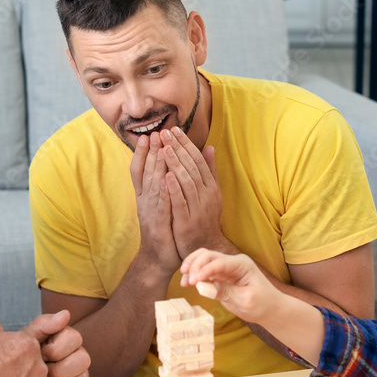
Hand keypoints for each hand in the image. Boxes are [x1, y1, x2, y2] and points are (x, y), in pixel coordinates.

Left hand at [23, 310, 90, 376]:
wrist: (16, 376)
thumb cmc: (23, 353)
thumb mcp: (28, 336)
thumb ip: (44, 324)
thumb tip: (65, 314)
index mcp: (69, 337)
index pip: (74, 339)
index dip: (54, 350)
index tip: (40, 353)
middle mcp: (79, 353)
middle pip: (83, 360)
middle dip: (57, 370)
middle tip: (41, 371)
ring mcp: (81, 372)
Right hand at [130, 132, 180, 274]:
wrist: (159, 259)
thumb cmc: (164, 230)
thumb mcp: (163, 206)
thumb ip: (163, 186)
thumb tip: (166, 166)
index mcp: (146, 197)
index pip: (142, 170)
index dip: (143, 153)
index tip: (148, 135)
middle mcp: (145, 203)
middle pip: (146, 174)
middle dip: (150, 153)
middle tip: (153, 134)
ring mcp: (151, 214)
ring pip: (152, 187)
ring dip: (156, 168)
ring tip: (160, 150)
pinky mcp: (159, 226)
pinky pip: (161, 207)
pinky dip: (163, 193)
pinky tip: (166, 180)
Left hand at [161, 127, 225, 257]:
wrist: (205, 247)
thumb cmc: (204, 218)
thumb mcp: (211, 193)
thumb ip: (210, 171)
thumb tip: (209, 147)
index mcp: (211, 187)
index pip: (198, 160)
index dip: (186, 144)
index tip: (174, 130)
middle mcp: (207, 195)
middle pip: (193, 167)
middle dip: (179, 149)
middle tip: (166, 132)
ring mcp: (198, 208)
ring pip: (187, 182)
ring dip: (176, 164)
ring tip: (165, 148)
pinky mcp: (188, 222)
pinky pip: (181, 203)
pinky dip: (174, 189)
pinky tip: (166, 176)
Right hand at [180, 248, 284, 323]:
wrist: (270, 309)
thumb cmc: (262, 303)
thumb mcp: (245, 300)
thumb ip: (225, 292)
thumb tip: (204, 287)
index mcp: (242, 264)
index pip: (219, 262)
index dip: (205, 269)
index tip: (194, 281)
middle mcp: (232, 262)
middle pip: (208, 255)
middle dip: (195, 266)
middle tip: (187, 282)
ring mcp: (225, 268)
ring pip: (203, 260)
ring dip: (191, 267)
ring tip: (183, 282)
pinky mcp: (220, 277)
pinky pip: (203, 271)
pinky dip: (194, 275)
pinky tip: (186, 284)